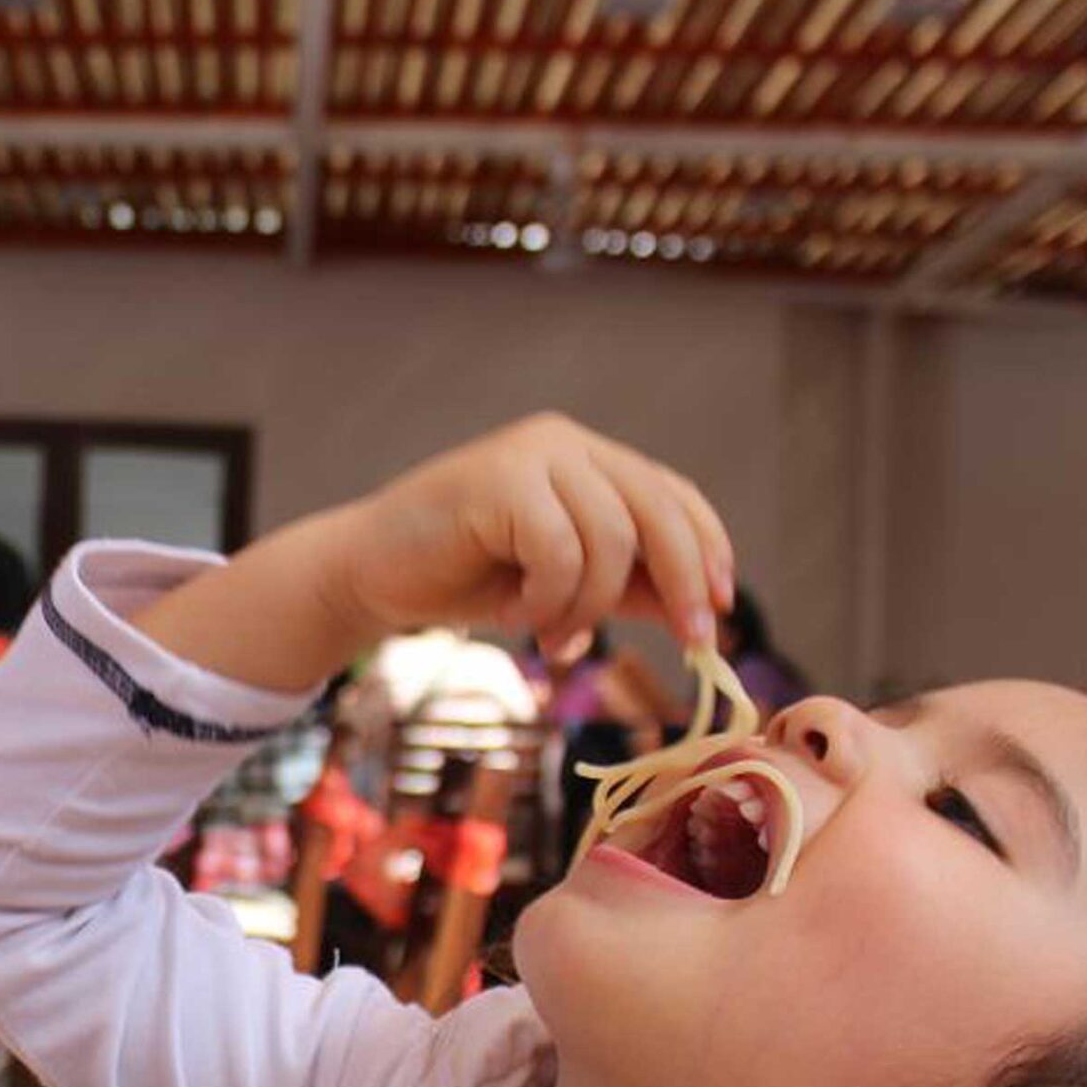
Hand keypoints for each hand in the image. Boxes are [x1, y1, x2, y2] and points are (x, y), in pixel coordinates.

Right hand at [322, 413, 734, 653]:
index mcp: (586, 458)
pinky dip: (548, 598)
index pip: (673, 496)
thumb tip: (701, 609)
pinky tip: (516, 613)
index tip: (719, 611)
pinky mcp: (500, 479)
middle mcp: (565, 443)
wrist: (366, 574)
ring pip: (612, 539)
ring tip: (550, 635)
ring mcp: (532, 454)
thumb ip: (628, 586)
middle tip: (690, 643)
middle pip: (659, 512)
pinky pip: (561, 550)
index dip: (708, 551)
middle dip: (683, 583)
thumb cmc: (461, 578)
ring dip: (589, 605)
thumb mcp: (563, 587)